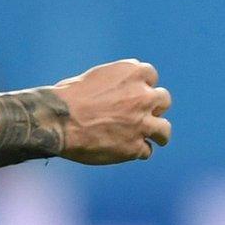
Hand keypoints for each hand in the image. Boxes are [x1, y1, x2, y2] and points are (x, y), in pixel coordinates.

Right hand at [51, 59, 171, 163]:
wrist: (59, 121)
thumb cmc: (69, 97)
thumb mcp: (95, 78)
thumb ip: (116, 84)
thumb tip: (120, 92)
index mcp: (132, 73)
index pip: (150, 76)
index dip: (143, 86)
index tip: (137, 93)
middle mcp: (143, 96)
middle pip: (164, 100)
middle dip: (155, 108)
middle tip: (144, 115)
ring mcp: (142, 123)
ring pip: (164, 130)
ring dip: (158, 133)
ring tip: (154, 139)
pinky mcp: (135, 147)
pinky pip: (146, 151)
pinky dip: (137, 151)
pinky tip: (126, 151)